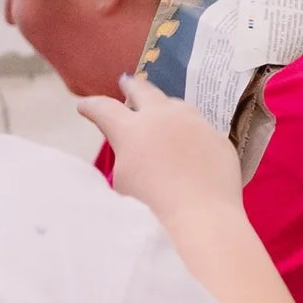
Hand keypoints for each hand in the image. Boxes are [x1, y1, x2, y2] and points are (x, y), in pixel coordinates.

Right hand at [76, 76, 244, 222]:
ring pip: (177, 104)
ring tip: (161, 109)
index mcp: (132, 129)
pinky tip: (191, 142)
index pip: (104, 108)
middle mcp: (164, 117)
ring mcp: (196, 124)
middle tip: (125, 83)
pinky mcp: (218, 138)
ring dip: (164, 105)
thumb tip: (132, 149)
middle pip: (144, 91)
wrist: (202, 219)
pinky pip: (201, 129)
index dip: (91, 106)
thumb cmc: (151, 208)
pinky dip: (190, 132)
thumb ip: (123, 156)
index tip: (84, 106)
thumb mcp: (122, 182)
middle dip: (131, 87)